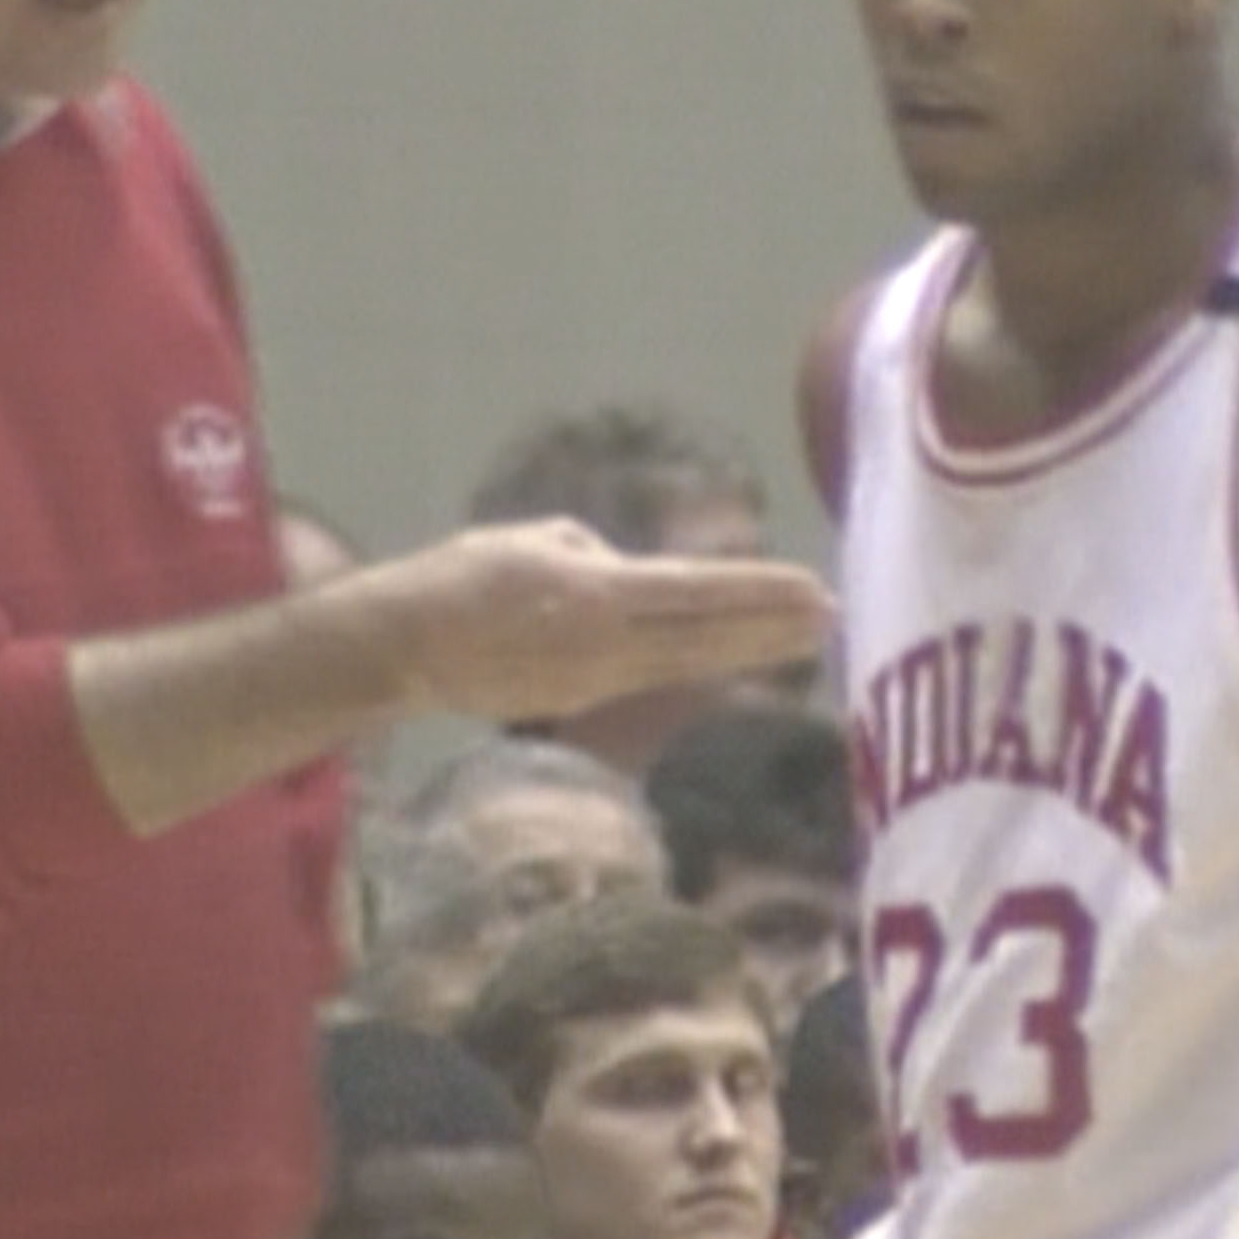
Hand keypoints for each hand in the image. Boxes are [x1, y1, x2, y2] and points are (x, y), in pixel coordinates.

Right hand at [369, 519, 834, 721]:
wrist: (405, 646)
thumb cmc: (462, 575)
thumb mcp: (533, 539)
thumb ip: (591, 552)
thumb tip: (625, 573)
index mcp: (596, 597)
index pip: (696, 594)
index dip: (758, 593)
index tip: (812, 589)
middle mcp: (607, 647)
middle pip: (707, 637)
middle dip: (773, 626)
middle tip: (833, 615)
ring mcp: (597, 681)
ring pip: (689, 662)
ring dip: (750, 647)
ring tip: (805, 636)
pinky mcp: (582, 699)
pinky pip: (655, 673)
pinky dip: (702, 660)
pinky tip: (735, 653)